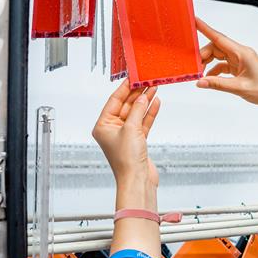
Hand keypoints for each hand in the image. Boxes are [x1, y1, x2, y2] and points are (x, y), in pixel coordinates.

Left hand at [92, 82, 161, 198]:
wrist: (137, 180)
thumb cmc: (126, 161)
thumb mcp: (131, 129)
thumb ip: (137, 110)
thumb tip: (142, 96)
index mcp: (102, 126)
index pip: (114, 101)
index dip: (124, 88)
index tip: (133, 77)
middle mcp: (112, 130)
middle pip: (126, 105)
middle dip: (137, 93)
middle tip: (147, 81)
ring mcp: (126, 135)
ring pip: (136, 113)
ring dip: (145, 101)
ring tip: (154, 88)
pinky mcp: (138, 141)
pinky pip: (143, 122)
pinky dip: (149, 113)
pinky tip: (155, 102)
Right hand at [196, 17, 257, 111]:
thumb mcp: (239, 88)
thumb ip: (217, 84)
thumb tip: (201, 81)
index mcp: (242, 53)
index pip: (219, 38)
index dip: (205, 29)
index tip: (195, 21)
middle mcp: (240, 53)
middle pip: (216, 47)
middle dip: (203, 55)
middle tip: (195, 66)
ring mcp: (240, 59)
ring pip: (218, 55)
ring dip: (208, 62)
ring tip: (200, 73)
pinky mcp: (240, 66)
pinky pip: (223, 64)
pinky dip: (215, 69)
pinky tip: (210, 78)